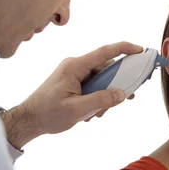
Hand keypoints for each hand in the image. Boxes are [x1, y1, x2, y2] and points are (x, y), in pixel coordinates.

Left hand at [2, 42, 142, 148]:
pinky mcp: (73, 83)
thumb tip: (122, 94)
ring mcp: (74, 74)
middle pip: (105, 69)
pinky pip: (92, 87)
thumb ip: (101, 100)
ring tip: (96, 114)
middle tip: (127, 98)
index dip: (124, 49)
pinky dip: (96, 99)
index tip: (140, 50)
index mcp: (74, 66)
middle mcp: (75, 66)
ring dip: (104, 97)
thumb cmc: (47, 113)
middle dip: (116, 85)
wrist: (29, 120)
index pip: (104, 52)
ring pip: (100, 80)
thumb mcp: (77, 109)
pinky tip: (90, 113)